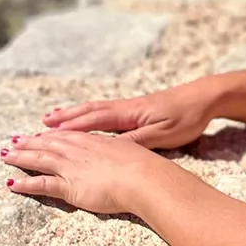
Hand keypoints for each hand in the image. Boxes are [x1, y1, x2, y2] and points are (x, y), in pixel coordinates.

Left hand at [1, 130, 168, 214]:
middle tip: (13, 141)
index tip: (38, 134)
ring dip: (20, 157)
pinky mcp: (68, 186)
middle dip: (29, 142)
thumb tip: (119, 157)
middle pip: (47, 144)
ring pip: (39, 159)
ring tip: (5, 155)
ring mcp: (71, 167)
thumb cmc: (143, 167)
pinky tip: (11, 184)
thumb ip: (118, 154)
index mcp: (92, 141)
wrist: (142, 177)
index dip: (49, 135)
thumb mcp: (129, 153)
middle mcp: (77, 150)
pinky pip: (41, 184)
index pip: (65, 136)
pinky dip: (25, 183)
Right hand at [41, 78, 220, 148]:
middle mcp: (125, 107)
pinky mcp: (137, 108)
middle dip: (64, 118)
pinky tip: (86, 116)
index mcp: (128, 114)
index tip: (48, 133)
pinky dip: (88, 113)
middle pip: (88, 112)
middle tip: (41, 124)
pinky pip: (105, 110)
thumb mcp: (161, 136)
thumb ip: (135, 142)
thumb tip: (108, 149)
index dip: (70, 127)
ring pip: (95, 109)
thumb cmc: (185, 118)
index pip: (92, 120)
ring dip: (73, 114)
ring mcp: (130, 106)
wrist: (204, 97)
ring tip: (54, 117)